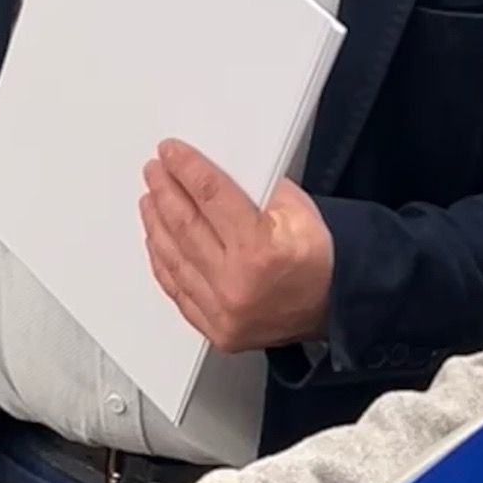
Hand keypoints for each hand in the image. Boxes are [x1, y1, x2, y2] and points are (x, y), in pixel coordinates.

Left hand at [141, 141, 333, 351]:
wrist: (331, 310)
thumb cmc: (317, 262)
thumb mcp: (301, 211)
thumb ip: (259, 189)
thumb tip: (216, 172)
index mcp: (260, 249)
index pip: (210, 197)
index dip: (186, 169)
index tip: (170, 153)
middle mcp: (236, 283)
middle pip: (185, 225)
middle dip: (164, 191)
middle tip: (154, 171)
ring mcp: (223, 311)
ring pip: (174, 258)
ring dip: (156, 223)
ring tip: (150, 199)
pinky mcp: (215, 329)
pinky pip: (177, 290)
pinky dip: (163, 261)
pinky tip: (157, 240)